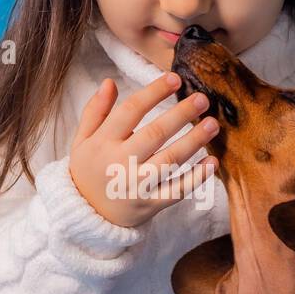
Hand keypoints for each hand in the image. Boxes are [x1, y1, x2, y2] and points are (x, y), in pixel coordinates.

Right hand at [69, 72, 218, 228]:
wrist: (86, 215)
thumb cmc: (88, 171)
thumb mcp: (82, 140)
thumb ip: (95, 111)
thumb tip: (110, 82)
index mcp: (103, 142)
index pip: (130, 111)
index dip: (154, 92)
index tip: (175, 78)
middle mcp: (119, 163)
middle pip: (155, 134)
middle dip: (181, 114)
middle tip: (203, 99)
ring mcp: (135, 186)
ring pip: (170, 160)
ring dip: (194, 141)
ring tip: (212, 124)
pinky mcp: (149, 205)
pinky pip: (176, 191)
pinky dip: (196, 178)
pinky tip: (212, 161)